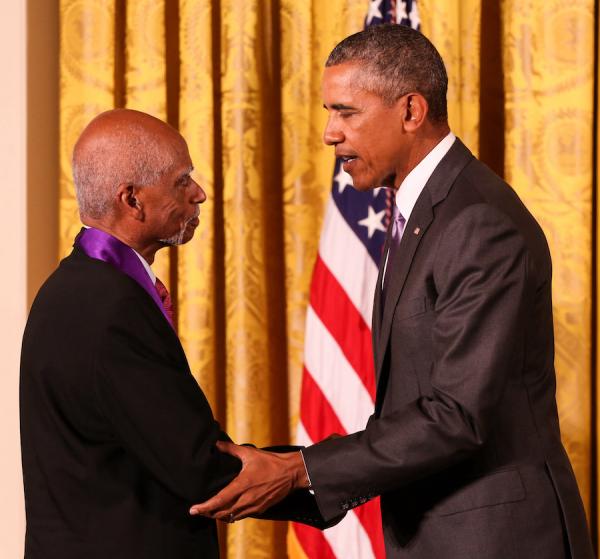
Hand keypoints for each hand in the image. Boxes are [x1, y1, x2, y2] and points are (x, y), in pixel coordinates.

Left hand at [189, 441, 308, 521]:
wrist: (291, 472)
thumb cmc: (271, 462)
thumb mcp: (250, 453)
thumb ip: (231, 449)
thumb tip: (216, 444)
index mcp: (242, 485)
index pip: (219, 501)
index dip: (205, 507)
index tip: (193, 510)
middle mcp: (247, 498)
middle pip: (222, 513)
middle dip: (209, 513)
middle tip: (199, 511)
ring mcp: (254, 505)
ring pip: (232, 517)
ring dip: (220, 515)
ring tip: (211, 511)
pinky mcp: (261, 509)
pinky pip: (242, 516)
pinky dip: (233, 515)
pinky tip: (229, 510)